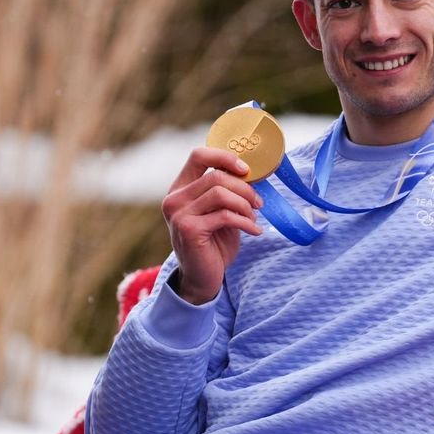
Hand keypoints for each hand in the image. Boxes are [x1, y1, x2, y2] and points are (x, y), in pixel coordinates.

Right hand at [161, 147, 263, 304]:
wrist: (202, 278)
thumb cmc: (214, 242)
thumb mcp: (219, 212)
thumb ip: (226, 191)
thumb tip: (251, 172)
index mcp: (180, 188)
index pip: (198, 156)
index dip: (225, 157)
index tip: (246, 170)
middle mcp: (174, 199)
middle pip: (216, 176)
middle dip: (244, 188)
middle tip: (259, 202)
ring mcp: (178, 214)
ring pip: (221, 193)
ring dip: (245, 205)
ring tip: (254, 217)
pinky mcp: (189, 230)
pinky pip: (225, 215)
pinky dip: (246, 222)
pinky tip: (254, 231)